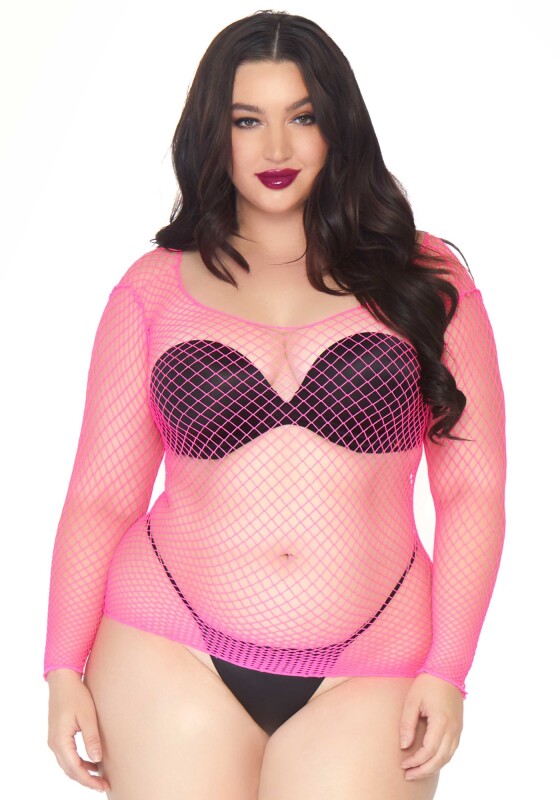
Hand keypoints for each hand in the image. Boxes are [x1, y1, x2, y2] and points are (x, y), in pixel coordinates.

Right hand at [47, 669, 109, 792]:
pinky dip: (79, 763)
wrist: (63, 680)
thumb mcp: (87, 716)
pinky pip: (68, 756)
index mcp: (60, 741)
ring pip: (68, 765)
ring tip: (99, 777)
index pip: (75, 769)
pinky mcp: (58, 736)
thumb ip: (91, 738)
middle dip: (86, 780)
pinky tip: (92, 762)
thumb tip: (97, 760)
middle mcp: (54, 744)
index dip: (89, 780)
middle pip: (70, 771)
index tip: (103, 786)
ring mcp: (55, 740)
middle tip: (103, 785)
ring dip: (82, 773)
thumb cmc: (76, 695)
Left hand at [399, 673, 463, 780]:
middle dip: (424, 770)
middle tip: (409, 775)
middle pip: (440, 759)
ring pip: (448, 757)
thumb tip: (404, 746)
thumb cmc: (427, 684)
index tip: (403, 764)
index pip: (429, 751)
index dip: (416, 761)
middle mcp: (453, 729)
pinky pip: (451, 750)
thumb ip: (407, 724)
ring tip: (417, 772)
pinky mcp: (458, 727)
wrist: (446, 670)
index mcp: (441, 722)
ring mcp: (458, 729)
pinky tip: (430, 761)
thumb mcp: (412, 701)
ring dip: (433, 767)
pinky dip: (441, 759)